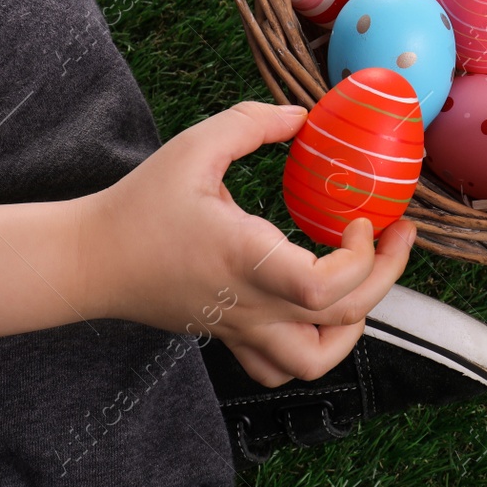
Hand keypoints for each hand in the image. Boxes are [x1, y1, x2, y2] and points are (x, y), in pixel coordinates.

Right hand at [78, 102, 416, 386]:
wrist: (90, 261)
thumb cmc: (139, 205)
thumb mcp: (193, 147)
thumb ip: (251, 124)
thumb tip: (302, 116)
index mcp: (246, 259)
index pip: (322, 287)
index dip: (361, 258)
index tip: (359, 217)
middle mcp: (250, 304)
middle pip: (342, 318)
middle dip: (386, 275)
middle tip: (397, 232)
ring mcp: (241, 329)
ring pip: (317, 360)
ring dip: (355, 323)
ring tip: (363, 279)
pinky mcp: (231, 337)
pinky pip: (282, 370)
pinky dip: (314, 349)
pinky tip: (320, 310)